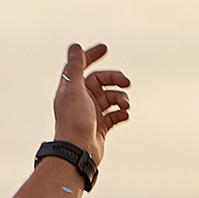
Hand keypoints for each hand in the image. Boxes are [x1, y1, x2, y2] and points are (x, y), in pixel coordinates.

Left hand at [52, 40, 130, 160]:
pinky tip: (124, 115)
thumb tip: (75, 46)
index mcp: (72, 89)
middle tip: (126, 82)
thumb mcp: (74, 89)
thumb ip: (74, 66)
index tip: (105, 49)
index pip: (80, 66)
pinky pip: (114, 115)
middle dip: (115, 80)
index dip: (91, 56)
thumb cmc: (74, 121)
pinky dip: (121, 113)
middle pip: (100, 81)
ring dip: (120, 98)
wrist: (78, 151)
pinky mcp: (100, 127)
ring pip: (110, 98)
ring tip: (125, 105)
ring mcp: (91, 114)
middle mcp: (80, 99)